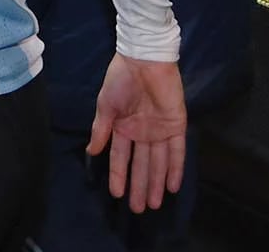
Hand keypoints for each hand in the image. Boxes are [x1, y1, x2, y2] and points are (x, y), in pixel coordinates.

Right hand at [88, 55, 187, 213]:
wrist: (143, 59)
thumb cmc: (121, 80)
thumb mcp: (106, 105)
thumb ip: (101, 129)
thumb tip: (91, 153)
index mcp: (123, 128)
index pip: (120, 157)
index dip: (118, 176)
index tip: (117, 194)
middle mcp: (141, 133)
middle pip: (141, 165)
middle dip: (140, 186)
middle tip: (139, 209)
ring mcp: (159, 131)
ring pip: (158, 162)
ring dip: (156, 183)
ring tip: (154, 204)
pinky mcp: (176, 126)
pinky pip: (177, 151)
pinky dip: (175, 168)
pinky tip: (172, 186)